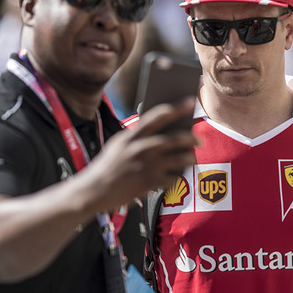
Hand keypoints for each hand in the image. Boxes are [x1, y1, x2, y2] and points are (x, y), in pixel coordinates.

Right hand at [78, 98, 197, 211]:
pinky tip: (177, 174)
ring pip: (179, 158)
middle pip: (174, 138)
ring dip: (189, 158)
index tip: (190, 101)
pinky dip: (177, 175)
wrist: (94, 191)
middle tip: (199, 140)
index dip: (176, 107)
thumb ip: (137, 136)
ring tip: (192, 158)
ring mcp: (147, 166)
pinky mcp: (150, 183)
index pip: (157, 116)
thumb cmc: (108, 166)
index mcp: (132, 136)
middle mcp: (141, 149)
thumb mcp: (118, 145)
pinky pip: (173, 177)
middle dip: (190, 138)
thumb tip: (163, 130)